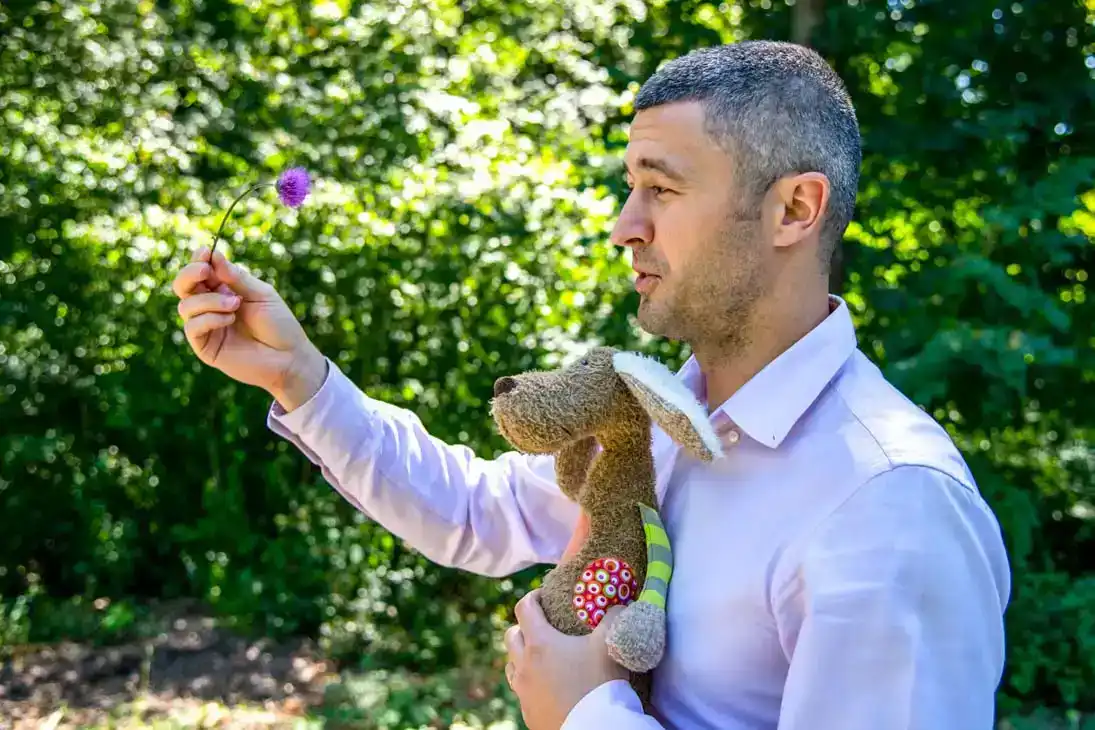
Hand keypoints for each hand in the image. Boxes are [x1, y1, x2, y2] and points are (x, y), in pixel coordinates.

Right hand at [172, 246, 326, 409]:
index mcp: (223, 290)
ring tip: (235, 304)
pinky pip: (192, 327)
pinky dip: (209, 318)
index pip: (200, 271)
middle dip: (189, 274)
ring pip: (186, 305)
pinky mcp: (205, 346)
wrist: (289, 357)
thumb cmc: (279, 324)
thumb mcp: (260, 294)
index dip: (198, 260)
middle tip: (205, 270)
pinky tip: (229, 319)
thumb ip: (236, 278)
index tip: (206, 252)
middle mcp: (210, 307)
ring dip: (209, 300)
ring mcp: (206, 327)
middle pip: (183, 286)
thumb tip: (213, 255)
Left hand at [504, 588, 627, 729]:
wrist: (593, 729)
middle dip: (523, 627)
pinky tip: (548, 686)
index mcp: (539, 643)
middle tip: (541, 626)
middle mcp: (524, 665)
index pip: (524, 608)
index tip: (543, 596)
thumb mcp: (610, 644)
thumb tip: (619, 606)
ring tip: (541, 658)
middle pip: (511, 636)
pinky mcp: (527, 713)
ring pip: (511, 665)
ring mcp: (523, 691)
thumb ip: (615, 618)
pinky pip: (521, 691)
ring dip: (521, 656)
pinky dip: (530, 683)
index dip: (532, 597)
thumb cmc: (598, 683)